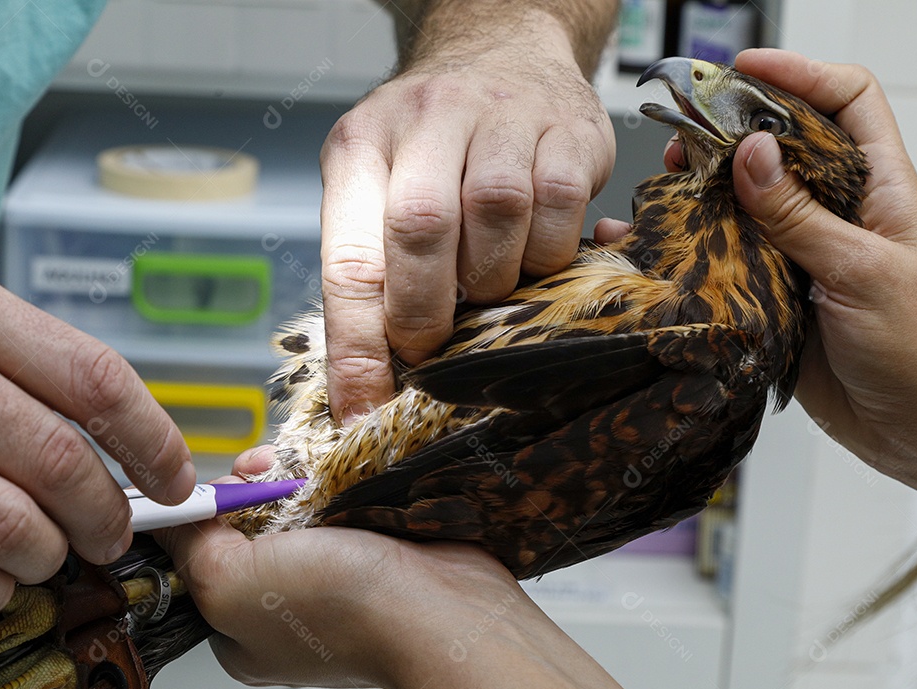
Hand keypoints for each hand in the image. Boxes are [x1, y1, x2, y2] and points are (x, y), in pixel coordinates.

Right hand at [0, 259, 194, 614]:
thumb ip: (39, 362)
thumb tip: (131, 442)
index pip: (95, 381)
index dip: (153, 441)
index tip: (174, 479)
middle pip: (57, 462)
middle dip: (106, 514)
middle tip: (114, 530)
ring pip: (5, 525)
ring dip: (50, 555)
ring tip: (52, 550)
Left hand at [156, 447, 649, 688]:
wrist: (445, 607)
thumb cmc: (348, 614)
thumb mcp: (232, 585)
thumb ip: (190, 548)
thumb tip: (164, 518)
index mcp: (242, 628)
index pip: (200, 556)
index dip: (199, 514)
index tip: (208, 489)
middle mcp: (284, 601)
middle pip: (244, 521)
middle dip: (247, 488)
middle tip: (260, 477)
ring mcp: (331, 567)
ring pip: (289, 499)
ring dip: (289, 475)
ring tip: (301, 472)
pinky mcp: (369, 536)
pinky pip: (333, 491)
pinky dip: (330, 474)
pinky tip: (332, 471)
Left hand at [320, 12, 615, 421]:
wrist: (501, 52)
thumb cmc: (432, 144)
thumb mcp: (378, 187)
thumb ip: (372, 270)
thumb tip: (370, 385)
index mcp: (361, 145)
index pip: (350, 259)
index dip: (358, 347)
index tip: (365, 409)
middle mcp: (426, 118)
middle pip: (421, 227)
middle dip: (426, 312)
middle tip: (432, 351)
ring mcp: (501, 117)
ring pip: (499, 214)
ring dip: (495, 279)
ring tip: (488, 287)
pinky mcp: (566, 129)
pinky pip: (561, 207)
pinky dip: (550, 252)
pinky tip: (535, 253)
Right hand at [601, 49, 916, 488]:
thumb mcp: (862, 271)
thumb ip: (799, 213)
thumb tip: (750, 151)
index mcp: (881, 190)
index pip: (844, 102)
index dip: (797, 74)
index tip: (743, 70)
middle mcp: (839, 214)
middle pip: (782, 146)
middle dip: (731, 130)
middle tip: (684, 136)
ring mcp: (804, 253)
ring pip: (748, 202)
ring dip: (707, 189)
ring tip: (668, 185)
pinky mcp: (775, 294)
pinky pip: (732, 258)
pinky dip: (698, 246)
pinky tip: (669, 242)